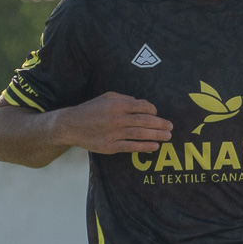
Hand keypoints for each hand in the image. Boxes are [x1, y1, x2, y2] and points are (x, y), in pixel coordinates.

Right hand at [52, 92, 172, 153]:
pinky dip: (144, 146)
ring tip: (168, 137)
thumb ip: (125, 98)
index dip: (153, 111)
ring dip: (157, 136)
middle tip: (171, 127)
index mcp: (117, 104)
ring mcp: (113, 133)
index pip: (142, 107)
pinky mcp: (110, 146)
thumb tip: (142, 103)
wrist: (71, 125)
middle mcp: (116, 118)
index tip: (157, 115)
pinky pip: (131, 147)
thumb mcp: (106, 97)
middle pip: (145, 121)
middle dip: (160, 124)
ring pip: (140, 134)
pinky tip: (154, 146)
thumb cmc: (91, 110)